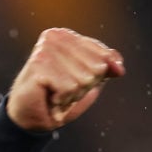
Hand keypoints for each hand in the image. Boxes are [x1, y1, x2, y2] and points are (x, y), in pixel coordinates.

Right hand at [6, 28, 124, 131]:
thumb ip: (107, 67)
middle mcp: (55, 37)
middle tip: (64, 90)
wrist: (32, 116)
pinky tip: (50, 97)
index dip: (95, 77)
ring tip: (56, 93)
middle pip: (96, 68)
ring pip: (83, 80)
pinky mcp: (39, 65)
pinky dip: (62, 100)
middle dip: (83, 87)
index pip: (104, 57)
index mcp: (67, 36)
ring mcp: (46, 49)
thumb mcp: (90, 80)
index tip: (75, 81)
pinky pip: (69, 88)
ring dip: (72, 95)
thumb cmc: (60, 95)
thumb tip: (119, 67)